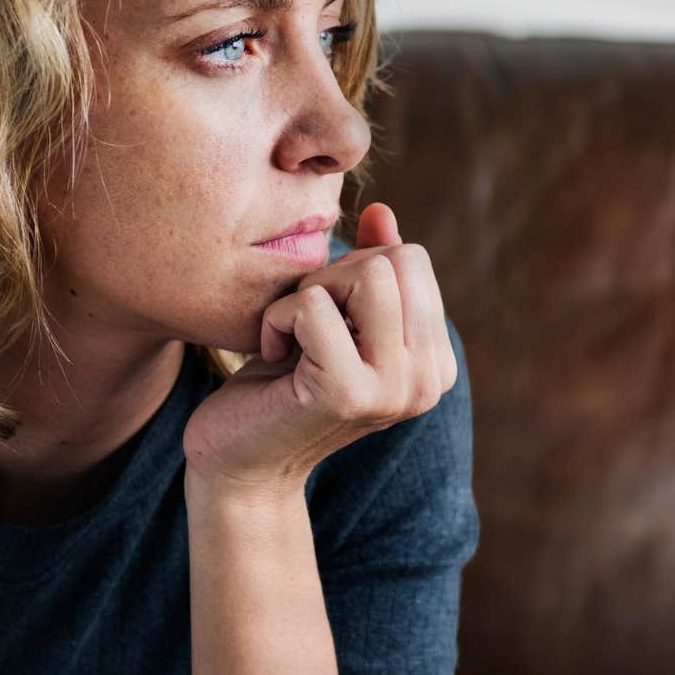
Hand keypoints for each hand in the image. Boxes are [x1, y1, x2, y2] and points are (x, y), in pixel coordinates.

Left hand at [181, 202, 457, 500]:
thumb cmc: (281, 385)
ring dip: (311, 292)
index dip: (354, 270)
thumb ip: (368, 269)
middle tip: (305, 326)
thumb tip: (381, 211)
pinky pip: (314, 306)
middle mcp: (428, 380)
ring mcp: (393, 390)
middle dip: (335, 274)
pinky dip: (278, 318)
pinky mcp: (347, 393)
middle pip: (396, 260)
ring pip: (368, 274)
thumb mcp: (333, 318)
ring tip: (294, 336)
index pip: (413, 259)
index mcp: (435, 362)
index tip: (326, 318)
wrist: (239, 463)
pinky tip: (273, 357)